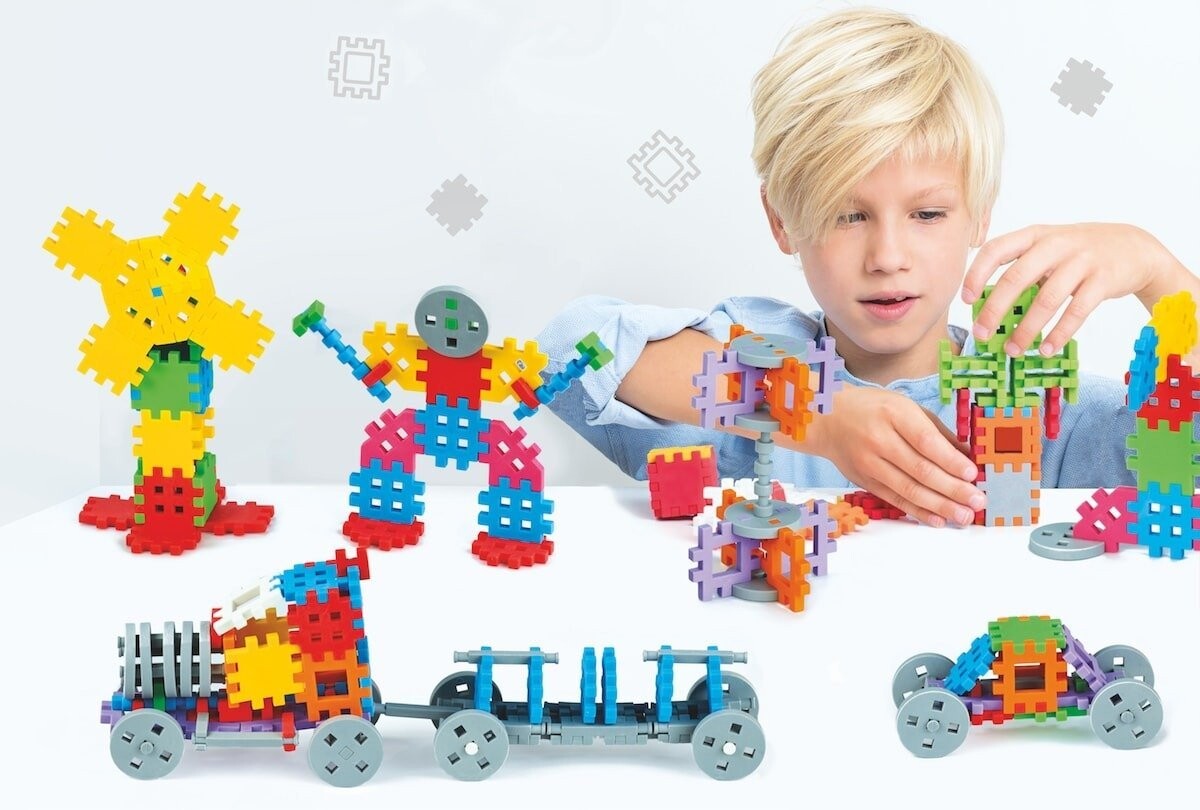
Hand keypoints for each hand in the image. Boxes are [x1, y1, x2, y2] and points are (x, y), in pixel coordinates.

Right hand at [802, 387, 984, 527]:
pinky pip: (894, 499)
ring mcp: (869, 463)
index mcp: (894, 414)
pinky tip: (938, 520)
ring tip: (964, 515)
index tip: (973, 474)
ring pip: (908, 489)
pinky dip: (918, 512)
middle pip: (920, 470)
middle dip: (953, 489)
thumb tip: (967, 454)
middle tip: (977, 500)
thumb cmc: (872, 409)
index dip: (951, 461)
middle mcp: (879, 439)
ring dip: (940, 506)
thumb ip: (936, 430)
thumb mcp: (905, 407)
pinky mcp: (865, 481)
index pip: (926, 441)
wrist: (826, 419)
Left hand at [962, 223, 1185, 357]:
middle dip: (994, 310)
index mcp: (1035, 235)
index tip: (966, 300)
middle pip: (1016, 277)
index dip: (977, 274)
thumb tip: (988, 308)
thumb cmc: (1078, 252)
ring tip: (1013, 350)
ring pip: (1046, 299)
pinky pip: (1076, 311)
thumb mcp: (1048, 248)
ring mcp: (1081, 261)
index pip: (996, 249)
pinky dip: (1059, 334)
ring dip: (1026, 329)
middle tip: (982, 335)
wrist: (1134, 247)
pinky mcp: (1103, 280)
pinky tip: (1046, 349)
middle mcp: (1055, 244)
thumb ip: (1021, 268)